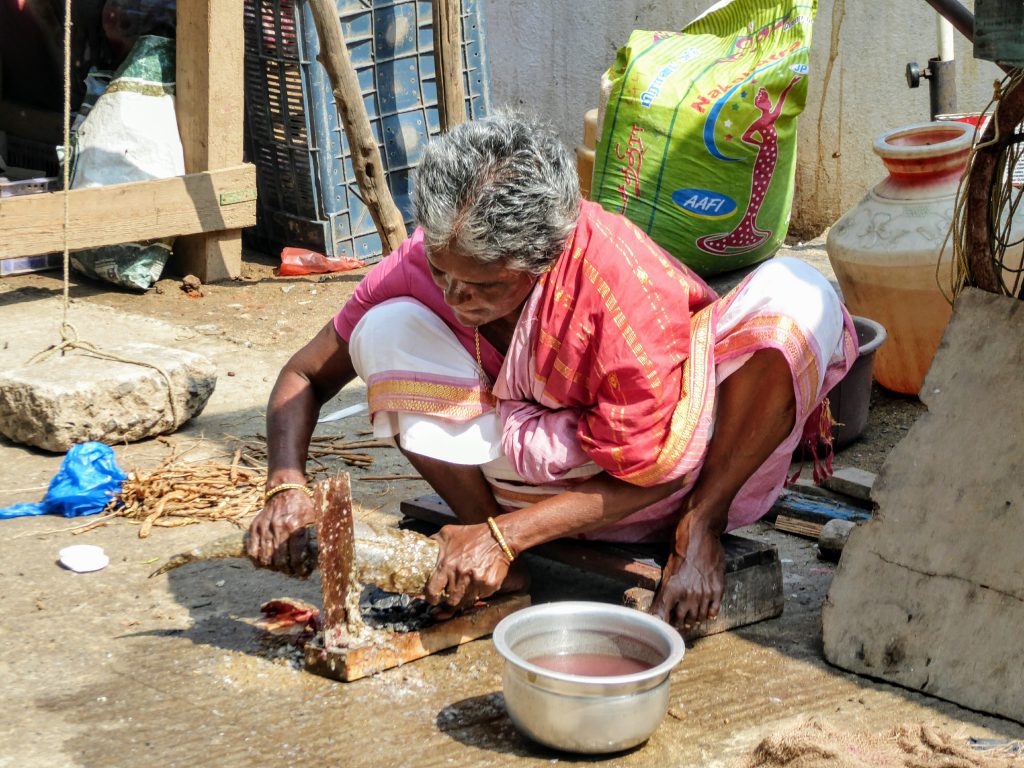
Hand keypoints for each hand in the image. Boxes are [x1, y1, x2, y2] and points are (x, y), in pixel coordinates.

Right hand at [246, 489, 315, 575]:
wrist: (284, 489)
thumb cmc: (302, 504)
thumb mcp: (315, 516)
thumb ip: (319, 532)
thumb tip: (329, 549)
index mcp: (295, 526)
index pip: (296, 557)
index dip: (300, 570)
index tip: (303, 573)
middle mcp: (278, 528)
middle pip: (280, 561)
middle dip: (287, 570)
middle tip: (292, 571)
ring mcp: (264, 528)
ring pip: (265, 558)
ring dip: (274, 567)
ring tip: (281, 568)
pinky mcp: (255, 527)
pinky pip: (252, 550)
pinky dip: (257, 561)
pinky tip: (264, 563)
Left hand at [424, 522, 510, 611]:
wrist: (498, 537)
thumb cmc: (471, 535)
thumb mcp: (448, 533)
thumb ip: (433, 542)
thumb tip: (420, 548)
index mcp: (446, 564)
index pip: (432, 590)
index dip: (431, 598)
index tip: (432, 599)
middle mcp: (460, 575)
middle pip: (449, 600)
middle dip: (446, 601)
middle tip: (447, 599)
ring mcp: (475, 581)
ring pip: (464, 602)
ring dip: (461, 599)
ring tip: (461, 592)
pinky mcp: (489, 585)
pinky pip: (479, 597)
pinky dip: (477, 594)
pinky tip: (476, 585)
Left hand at [651, 514, 724, 629]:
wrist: (700, 533)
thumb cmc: (680, 547)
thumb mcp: (667, 568)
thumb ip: (665, 590)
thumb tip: (659, 608)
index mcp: (672, 589)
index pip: (664, 616)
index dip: (663, 624)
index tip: (663, 627)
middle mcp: (688, 594)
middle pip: (683, 620)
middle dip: (680, 623)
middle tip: (679, 623)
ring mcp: (704, 593)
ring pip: (699, 617)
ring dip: (694, 619)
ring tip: (692, 619)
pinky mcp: (717, 588)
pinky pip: (714, 610)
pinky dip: (710, 614)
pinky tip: (707, 614)